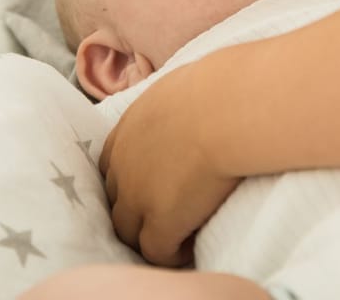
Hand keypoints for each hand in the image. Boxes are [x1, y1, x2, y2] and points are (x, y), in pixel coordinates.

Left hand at [99, 65, 239, 266]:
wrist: (227, 109)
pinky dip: (172, 254)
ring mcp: (137, 196)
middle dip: (134, 210)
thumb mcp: (182, 86)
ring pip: (128, 232)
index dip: (129, 179)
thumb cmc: (219, 88)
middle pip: (115, 201)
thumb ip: (175, 101)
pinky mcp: (160, 222)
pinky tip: (192, 247)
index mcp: (128, 130)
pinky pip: (156, 252)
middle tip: (166, 215)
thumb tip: (197, 97)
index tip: (154, 184)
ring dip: (149, 236)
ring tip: (179, 237)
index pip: (112, 165)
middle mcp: (123, 165)